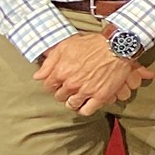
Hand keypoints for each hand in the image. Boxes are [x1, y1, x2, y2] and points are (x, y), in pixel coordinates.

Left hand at [34, 33, 152, 116]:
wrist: (117, 47)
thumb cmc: (93, 43)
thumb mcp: (66, 46)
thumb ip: (50, 62)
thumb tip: (37, 76)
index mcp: (61, 72)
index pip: (49, 86)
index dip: (53, 84)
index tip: (58, 83)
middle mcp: (71, 84)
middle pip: (60, 96)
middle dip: (63, 92)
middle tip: (70, 88)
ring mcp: (86, 91)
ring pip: (72, 104)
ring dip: (73, 101)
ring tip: (78, 96)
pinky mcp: (100, 96)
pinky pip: (87, 110)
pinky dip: (84, 109)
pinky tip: (86, 104)